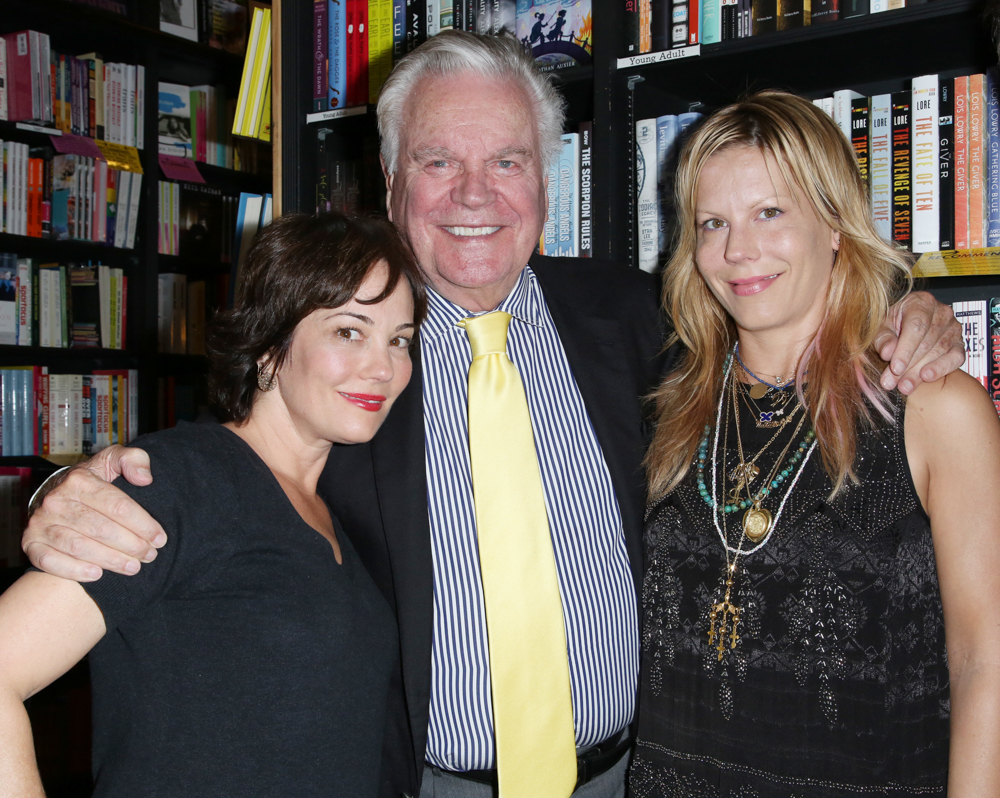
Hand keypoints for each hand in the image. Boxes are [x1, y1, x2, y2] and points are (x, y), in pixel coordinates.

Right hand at [22, 446, 164, 580]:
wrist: (55, 494)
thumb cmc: (93, 481)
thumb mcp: (113, 461)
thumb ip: (133, 459)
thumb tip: (145, 478)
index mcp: (79, 480)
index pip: (118, 506)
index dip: (143, 524)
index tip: (160, 538)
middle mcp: (56, 501)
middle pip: (101, 529)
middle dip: (131, 545)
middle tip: (150, 555)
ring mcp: (40, 523)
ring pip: (79, 547)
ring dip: (110, 560)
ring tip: (133, 567)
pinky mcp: (30, 543)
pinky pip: (49, 561)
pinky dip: (74, 570)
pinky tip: (97, 574)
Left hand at [875, 291, 964, 394]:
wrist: (906, 324)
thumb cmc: (893, 324)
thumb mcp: (881, 327)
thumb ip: (882, 339)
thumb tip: (887, 353)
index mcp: (921, 302)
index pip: (916, 327)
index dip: (905, 350)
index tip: (894, 368)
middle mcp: (941, 312)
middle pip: (926, 343)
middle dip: (908, 366)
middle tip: (892, 382)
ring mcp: (953, 328)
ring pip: (938, 352)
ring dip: (919, 372)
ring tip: (904, 386)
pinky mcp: (960, 343)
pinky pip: (956, 358)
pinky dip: (942, 369)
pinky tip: (927, 377)